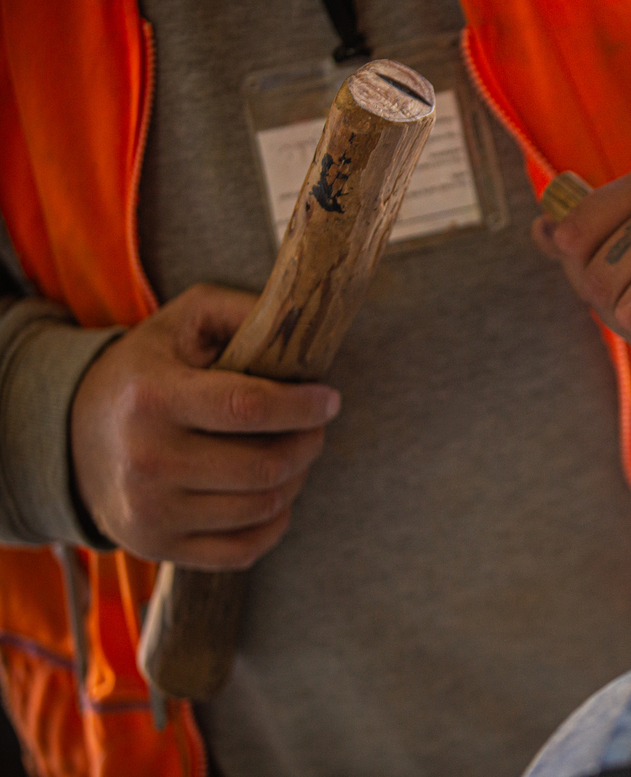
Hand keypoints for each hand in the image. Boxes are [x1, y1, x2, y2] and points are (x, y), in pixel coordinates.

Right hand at [70, 284, 340, 569]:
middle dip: (309, 443)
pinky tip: (274, 492)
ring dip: (296, 479)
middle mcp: (147, 460)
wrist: (72, 435)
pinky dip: (276, 522)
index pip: (248, 408)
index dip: (303, 406)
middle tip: (315, 426)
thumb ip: (242, 310)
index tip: (330, 399)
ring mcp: (150, 512)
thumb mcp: (184, 321)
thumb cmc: (148, 370)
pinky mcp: (158, 547)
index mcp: (153, 397)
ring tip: (293, 453)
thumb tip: (301, 323)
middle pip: (265, 466)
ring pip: (262, 507)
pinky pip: (245, 549)